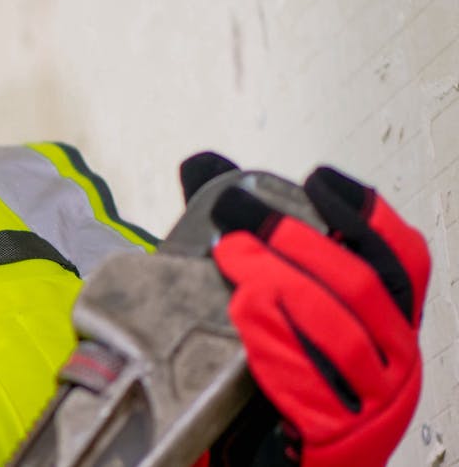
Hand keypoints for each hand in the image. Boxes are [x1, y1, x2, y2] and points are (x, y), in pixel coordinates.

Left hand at [209, 167, 429, 465]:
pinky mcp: (341, 436)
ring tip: (231, 252)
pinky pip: (312, 381)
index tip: (318, 180)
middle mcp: (396, 359)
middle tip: (238, 212)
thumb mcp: (279, 310)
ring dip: (281, 282)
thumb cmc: (281, 380)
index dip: (367, 214)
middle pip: (360, 285)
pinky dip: (278, 338)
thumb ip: (247, 239)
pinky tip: (245, 308)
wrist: (275, 463)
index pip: (402, 258)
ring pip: (338, 329)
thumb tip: (203, 167)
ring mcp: (376, 402)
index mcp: (390, 324)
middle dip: (298, 239)